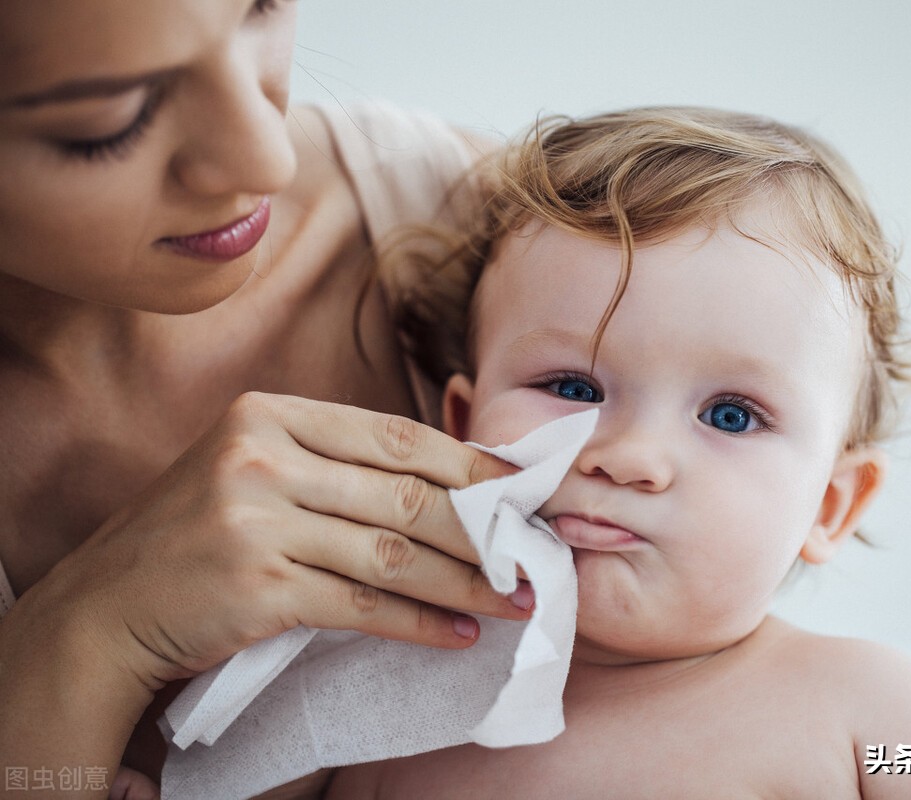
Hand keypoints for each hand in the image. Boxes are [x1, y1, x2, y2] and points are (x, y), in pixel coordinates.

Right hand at [38, 392, 526, 691]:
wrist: (108, 606)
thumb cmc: (197, 533)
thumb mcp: (254, 469)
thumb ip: (336, 465)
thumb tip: (450, 481)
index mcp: (269, 415)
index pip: (395, 435)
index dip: (468, 463)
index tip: (519, 489)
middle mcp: (262, 458)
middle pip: (404, 493)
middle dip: (483, 530)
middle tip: (534, 556)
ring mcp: (256, 521)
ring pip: (393, 551)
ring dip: (466, 583)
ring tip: (514, 602)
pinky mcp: (258, 587)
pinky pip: (362, 603)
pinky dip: (418, 622)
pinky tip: (456, 634)